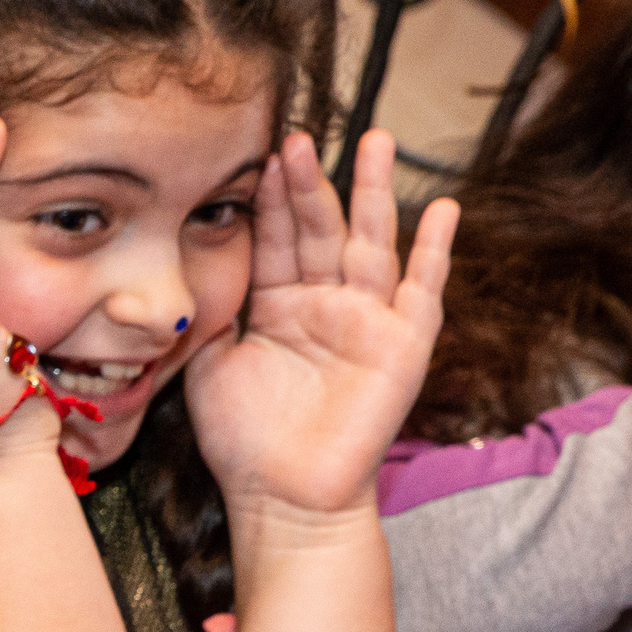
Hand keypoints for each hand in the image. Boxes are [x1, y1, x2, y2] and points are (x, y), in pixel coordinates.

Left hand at [188, 129, 456, 523]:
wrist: (281, 497)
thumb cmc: (242, 440)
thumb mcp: (211, 364)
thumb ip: (213, 313)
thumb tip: (189, 265)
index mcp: (277, 307)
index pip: (275, 239)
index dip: (267, 199)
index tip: (256, 152)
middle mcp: (325, 305)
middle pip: (320, 230)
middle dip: (310, 183)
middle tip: (298, 134)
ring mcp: (367, 321)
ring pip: (371, 243)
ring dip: (375, 192)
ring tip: (377, 139)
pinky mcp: (403, 346)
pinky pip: (422, 290)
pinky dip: (435, 251)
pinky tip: (442, 209)